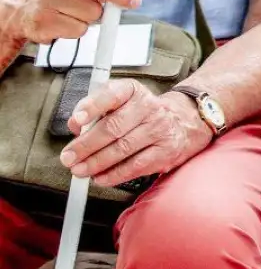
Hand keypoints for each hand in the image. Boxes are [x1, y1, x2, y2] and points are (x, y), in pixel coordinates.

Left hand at [60, 80, 211, 186]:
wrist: (183, 120)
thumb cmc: (143, 113)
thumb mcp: (121, 102)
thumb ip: (96, 110)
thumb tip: (75, 125)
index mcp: (134, 91)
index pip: (112, 94)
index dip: (92, 106)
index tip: (77, 120)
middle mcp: (148, 107)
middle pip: (114, 127)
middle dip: (87, 145)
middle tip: (68, 157)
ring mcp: (159, 129)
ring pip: (122, 149)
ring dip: (96, 163)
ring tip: (79, 170)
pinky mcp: (165, 151)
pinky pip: (135, 166)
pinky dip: (114, 175)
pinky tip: (100, 177)